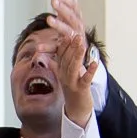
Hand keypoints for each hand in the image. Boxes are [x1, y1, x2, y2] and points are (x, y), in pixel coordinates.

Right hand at [46, 0, 98, 127]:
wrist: (76, 110)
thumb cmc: (71, 90)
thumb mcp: (62, 74)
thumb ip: (53, 62)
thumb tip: (41, 52)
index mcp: (61, 69)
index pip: (60, 52)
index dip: (63, 40)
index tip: (66, 27)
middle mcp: (64, 74)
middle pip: (66, 57)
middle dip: (70, 43)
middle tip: (73, 30)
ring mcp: (72, 82)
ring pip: (74, 66)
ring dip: (78, 53)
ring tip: (82, 42)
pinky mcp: (81, 90)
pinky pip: (86, 79)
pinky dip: (90, 71)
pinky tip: (95, 63)